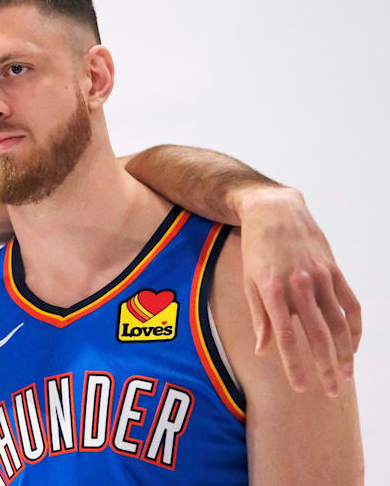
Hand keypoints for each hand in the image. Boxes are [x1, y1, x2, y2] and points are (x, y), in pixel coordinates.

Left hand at [237, 186, 360, 395]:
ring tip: (346, 375)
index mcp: (272, 291)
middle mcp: (299, 286)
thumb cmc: (254, 250)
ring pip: (339, 323)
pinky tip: (354, 345)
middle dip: (324, 367)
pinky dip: (355, 327)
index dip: (294, 365)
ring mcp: (320, 277)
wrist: (274, 211)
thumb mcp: (248, 282)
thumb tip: (263, 351)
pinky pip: (351, 304)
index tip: (300, 388)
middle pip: (317, 335)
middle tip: (329, 392)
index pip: (286, 338)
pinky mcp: (334, 270)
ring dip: (345, 353)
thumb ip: (259, 318)